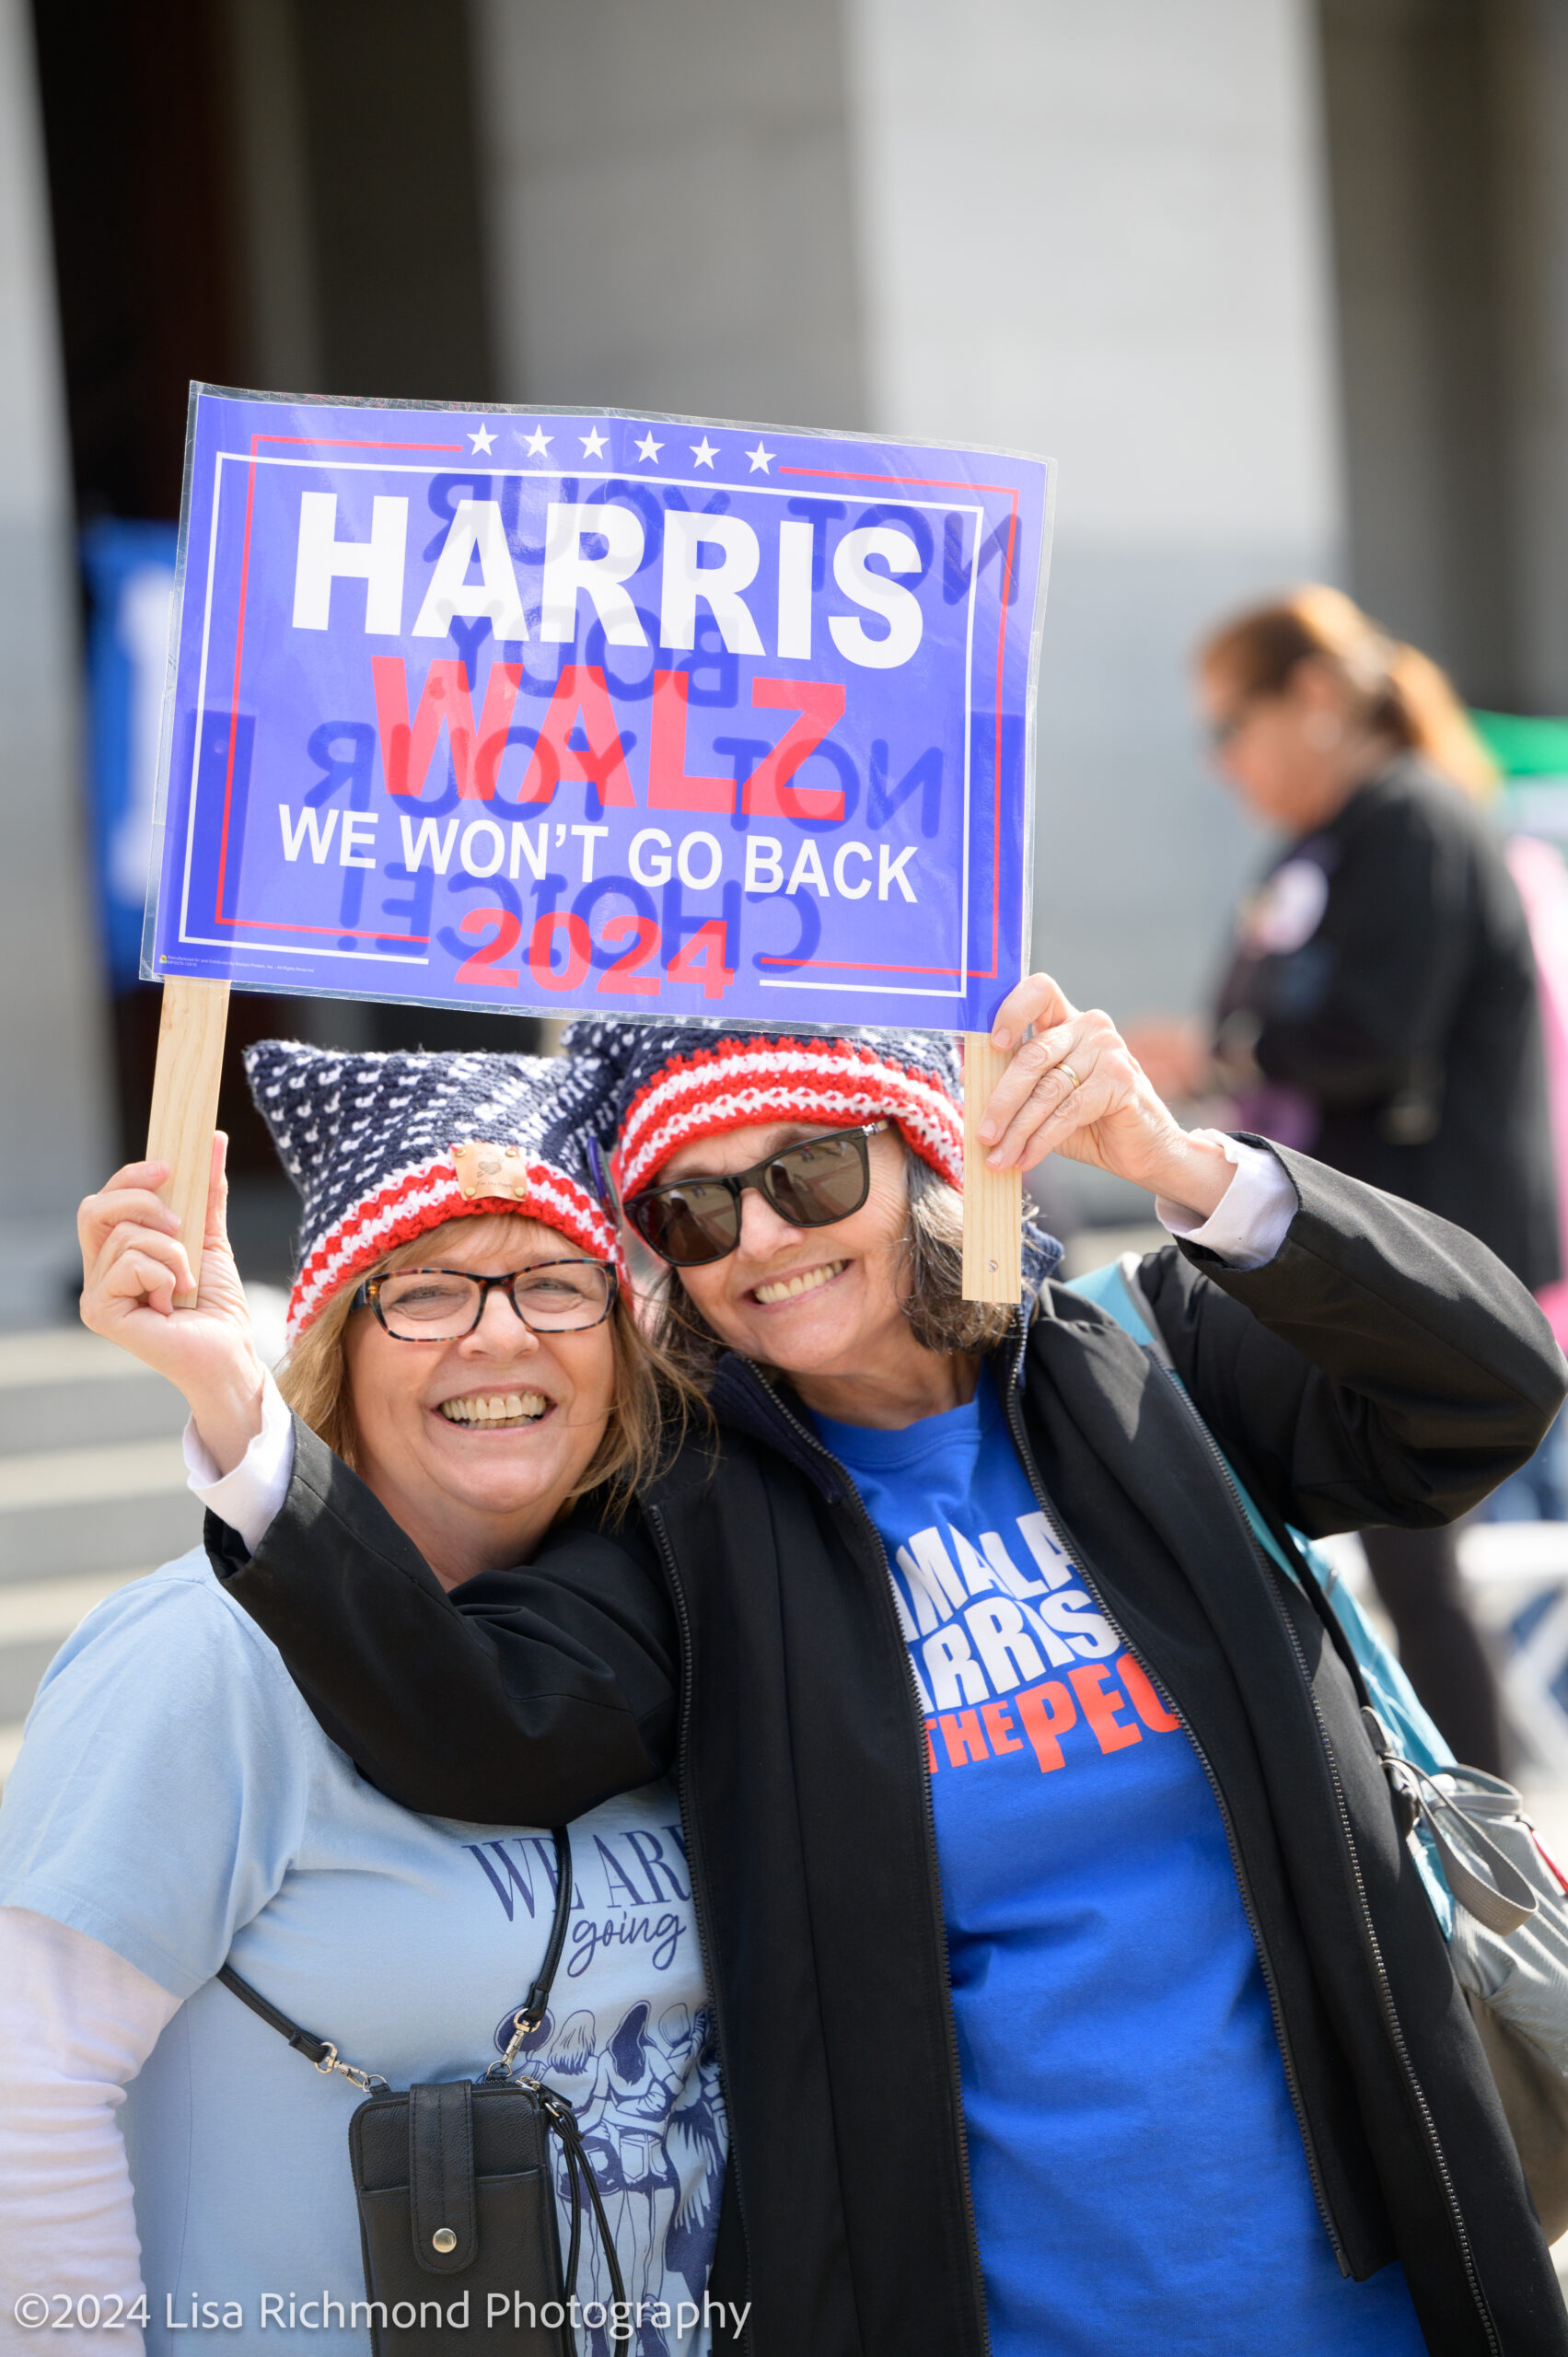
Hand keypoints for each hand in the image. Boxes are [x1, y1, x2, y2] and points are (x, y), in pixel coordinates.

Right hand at [78, 1135, 267, 1474]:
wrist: (230, 1352)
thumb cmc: (217, 1305)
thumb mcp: (211, 1237)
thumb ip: (208, 1192)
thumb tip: (213, 1138)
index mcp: (117, 1253)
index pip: (106, 1200)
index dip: (131, 1177)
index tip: (170, 1166)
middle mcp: (98, 1272)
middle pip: (95, 1209)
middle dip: (143, 1203)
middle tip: (180, 1224)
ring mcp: (95, 1294)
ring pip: (124, 1237)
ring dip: (171, 1252)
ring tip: (185, 1282)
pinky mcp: (99, 1311)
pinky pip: (130, 1263)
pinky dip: (165, 1273)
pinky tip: (174, 1302)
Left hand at [978, 975, 1234, 1216]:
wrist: (1142, 1150)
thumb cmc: (1089, 1122)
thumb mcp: (1043, 1098)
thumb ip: (1013, 1079)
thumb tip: (969, 1071)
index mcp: (1067, 1021)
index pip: (1038, 992)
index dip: (1011, 1010)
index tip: (992, 1044)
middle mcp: (1089, 1027)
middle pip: (1033, 1055)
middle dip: (1001, 1100)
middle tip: (983, 1135)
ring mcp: (1109, 1049)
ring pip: (1046, 1090)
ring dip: (1017, 1130)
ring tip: (999, 1159)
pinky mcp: (1121, 1079)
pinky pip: (1068, 1111)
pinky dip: (1041, 1140)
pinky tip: (1026, 1159)